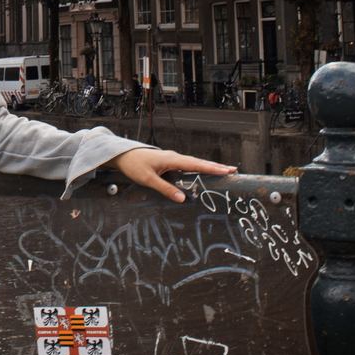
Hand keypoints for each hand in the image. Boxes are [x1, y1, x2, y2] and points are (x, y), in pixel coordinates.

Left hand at [108, 148, 235, 202]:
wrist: (122, 155)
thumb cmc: (134, 166)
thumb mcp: (148, 179)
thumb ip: (165, 189)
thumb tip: (182, 199)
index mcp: (172, 159)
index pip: (195, 164)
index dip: (211, 168)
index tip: (226, 170)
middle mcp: (174, 157)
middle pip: (199, 162)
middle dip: (215, 166)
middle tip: (232, 170)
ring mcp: (173, 159)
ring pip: (194, 163)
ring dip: (208, 167)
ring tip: (223, 171)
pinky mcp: (169, 162)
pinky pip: (188, 165)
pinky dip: (198, 168)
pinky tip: (204, 173)